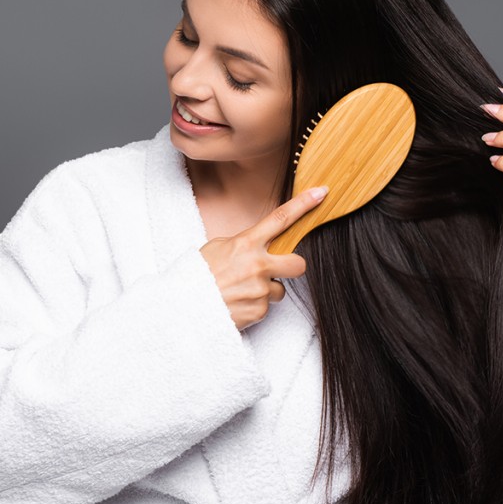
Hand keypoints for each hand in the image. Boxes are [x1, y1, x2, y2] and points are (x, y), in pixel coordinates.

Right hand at [199, 186, 327, 329]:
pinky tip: (236, 304)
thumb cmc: (196, 275)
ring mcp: (259, 290)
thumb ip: (243, 245)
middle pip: (298, 263)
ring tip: (240, 292)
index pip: (281, 219)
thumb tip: (260, 246)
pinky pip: (265, 308)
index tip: (321, 192)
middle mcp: (257, 265)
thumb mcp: (217, 248)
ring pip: (278, 290)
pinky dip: (253, 307)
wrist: (181, 308)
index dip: (304, 204)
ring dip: (264, 291)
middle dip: (294, 266)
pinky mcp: (258, 311)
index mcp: (246, 244)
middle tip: (279, 269)